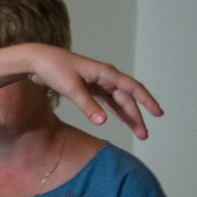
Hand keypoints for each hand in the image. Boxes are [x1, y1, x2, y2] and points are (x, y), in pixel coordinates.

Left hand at [20, 45, 162, 139]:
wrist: (38, 61)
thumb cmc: (55, 70)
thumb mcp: (71, 88)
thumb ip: (87, 105)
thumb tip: (103, 122)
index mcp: (106, 74)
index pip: (133, 88)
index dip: (147, 101)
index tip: (158, 113)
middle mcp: (106, 77)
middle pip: (127, 99)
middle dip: (136, 117)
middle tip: (144, 135)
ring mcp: (98, 83)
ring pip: (118, 102)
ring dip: (127, 116)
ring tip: (138, 132)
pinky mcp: (88, 88)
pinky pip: (107, 101)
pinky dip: (114, 111)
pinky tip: (120, 120)